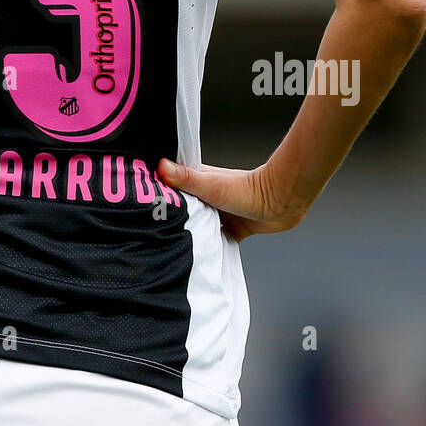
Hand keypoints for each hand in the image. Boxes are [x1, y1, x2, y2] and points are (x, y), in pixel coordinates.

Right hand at [156, 159, 308, 242]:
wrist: (282, 203)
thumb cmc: (250, 190)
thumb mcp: (212, 185)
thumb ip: (187, 178)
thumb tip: (161, 165)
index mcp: (198, 181)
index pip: (171, 187)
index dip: (157, 196)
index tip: (142, 208)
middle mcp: (206, 196)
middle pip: (183, 209)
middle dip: (171, 220)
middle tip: (153, 235)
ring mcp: (219, 213)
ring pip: (198, 226)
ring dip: (190, 235)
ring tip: (172, 248)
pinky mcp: (232, 228)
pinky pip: (215, 240)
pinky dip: (209, 248)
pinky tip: (199, 259)